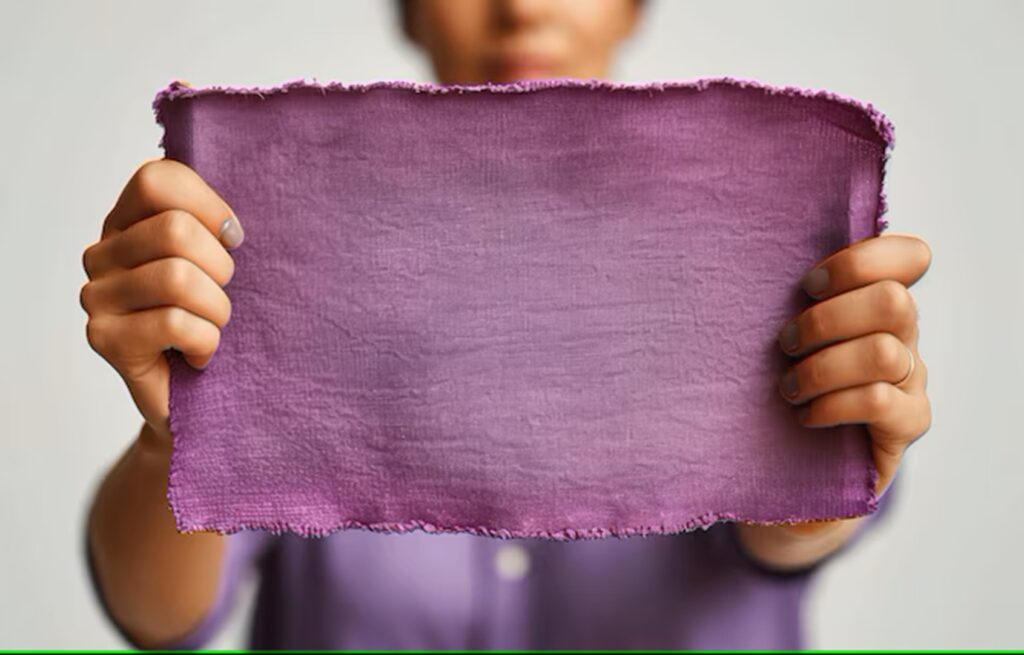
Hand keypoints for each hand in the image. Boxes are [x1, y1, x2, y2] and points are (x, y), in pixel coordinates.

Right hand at [80, 158, 243, 443]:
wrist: (201, 401)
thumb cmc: (216, 321)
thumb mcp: (219, 264)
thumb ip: (214, 225)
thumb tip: (232, 220)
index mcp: (128, 222)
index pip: (157, 178)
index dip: (209, 206)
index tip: (233, 240)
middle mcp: (101, 254)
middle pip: (175, 229)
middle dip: (221, 268)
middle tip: (220, 296)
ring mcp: (97, 296)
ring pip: (177, 278)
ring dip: (217, 310)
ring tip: (212, 328)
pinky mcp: (105, 339)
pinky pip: (175, 323)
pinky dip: (206, 342)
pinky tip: (200, 356)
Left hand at [736, 231, 932, 564]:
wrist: (795, 467)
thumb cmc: (781, 384)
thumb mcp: (784, 334)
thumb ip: (790, 299)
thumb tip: (744, 255)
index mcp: (875, 300)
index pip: (909, 255)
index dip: (862, 260)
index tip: (809, 284)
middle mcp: (903, 335)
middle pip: (894, 301)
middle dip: (827, 320)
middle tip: (786, 343)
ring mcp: (911, 379)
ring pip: (883, 353)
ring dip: (822, 368)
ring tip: (788, 388)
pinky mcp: (907, 423)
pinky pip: (877, 402)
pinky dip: (831, 405)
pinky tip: (805, 416)